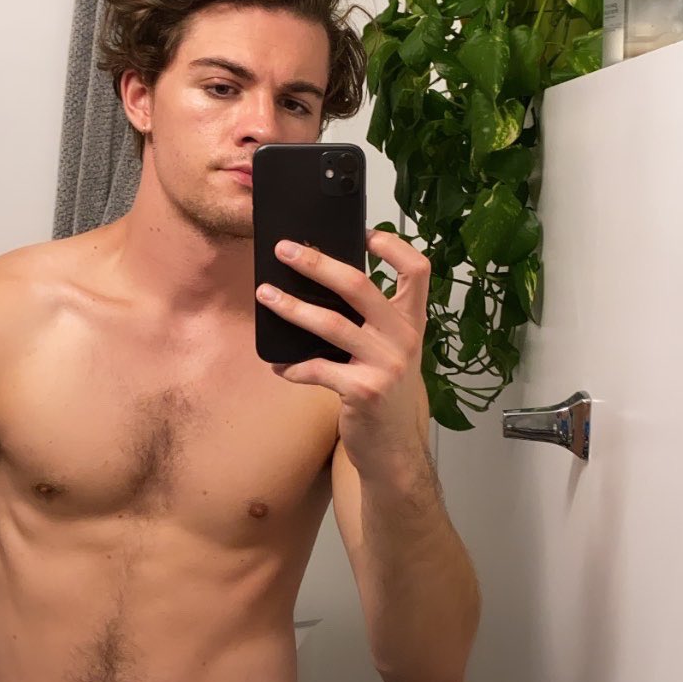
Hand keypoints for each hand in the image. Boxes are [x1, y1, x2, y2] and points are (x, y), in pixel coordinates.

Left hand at [255, 228, 430, 472]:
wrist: (395, 449)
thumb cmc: (386, 391)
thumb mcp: (391, 350)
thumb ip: (373, 320)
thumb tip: (322, 281)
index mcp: (412, 321)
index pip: (418, 270)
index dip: (394, 245)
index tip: (365, 232)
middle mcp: (404, 338)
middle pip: (359, 286)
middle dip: (316, 263)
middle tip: (284, 250)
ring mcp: (385, 365)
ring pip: (331, 324)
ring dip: (291, 307)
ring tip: (265, 295)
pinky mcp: (363, 391)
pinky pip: (316, 369)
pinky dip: (292, 366)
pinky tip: (277, 366)